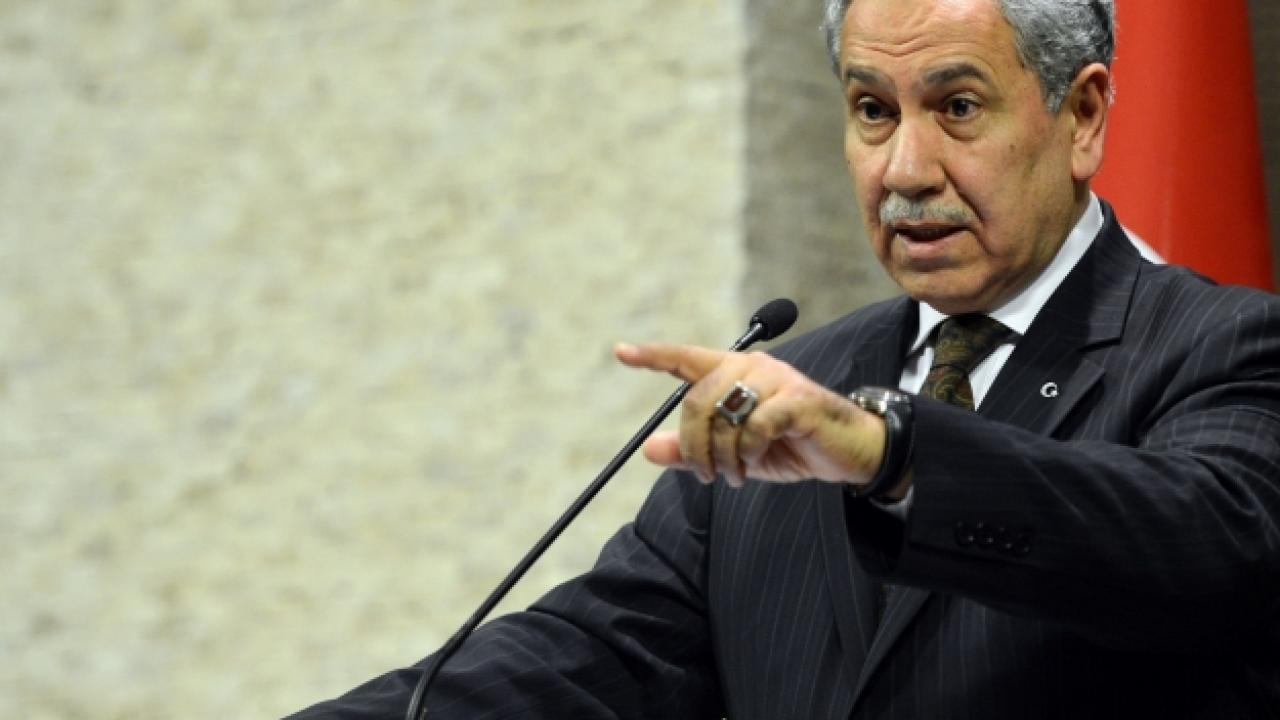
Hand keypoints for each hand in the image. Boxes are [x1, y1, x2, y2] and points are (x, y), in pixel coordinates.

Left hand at [614, 342, 885, 489]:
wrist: (847, 453)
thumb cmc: (790, 445)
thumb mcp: (735, 453)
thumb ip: (693, 449)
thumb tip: (648, 449)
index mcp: (734, 372)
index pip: (686, 358)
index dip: (653, 356)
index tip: (621, 351)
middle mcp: (752, 367)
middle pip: (697, 399)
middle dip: (694, 445)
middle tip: (705, 475)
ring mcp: (776, 380)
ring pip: (723, 416)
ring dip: (722, 457)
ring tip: (734, 476)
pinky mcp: (798, 400)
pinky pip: (755, 426)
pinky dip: (748, 453)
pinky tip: (755, 464)